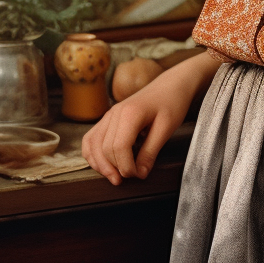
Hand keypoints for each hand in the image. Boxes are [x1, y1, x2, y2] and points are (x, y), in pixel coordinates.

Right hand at [81, 51, 218, 184]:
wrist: (170, 85)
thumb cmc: (172, 103)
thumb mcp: (167, 128)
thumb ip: (151, 151)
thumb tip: (140, 174)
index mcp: (130, 113)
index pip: (119, 148)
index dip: (127, 167)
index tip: (140, 175)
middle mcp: (114, 113)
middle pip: (105, 149)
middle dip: (117, 168)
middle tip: (134, 176)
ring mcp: (109, 115)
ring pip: (93, 144)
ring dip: (101, 164)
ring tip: (115, 177)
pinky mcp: (108, 118)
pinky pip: (91, 138)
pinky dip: (92, 153)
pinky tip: (102, 165)